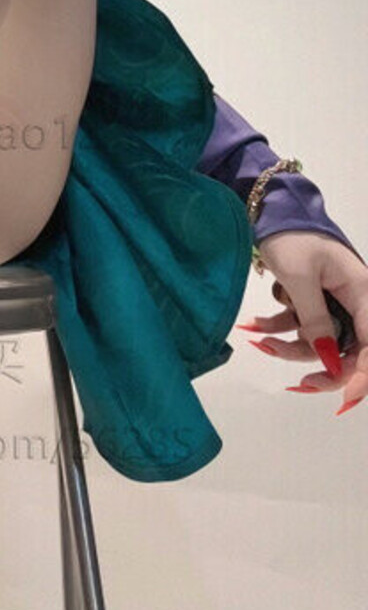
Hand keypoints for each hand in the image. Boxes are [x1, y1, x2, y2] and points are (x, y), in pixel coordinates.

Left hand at [238, 230, 367, 414]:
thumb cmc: (291, 235)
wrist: (268, 210)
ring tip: (257, 336)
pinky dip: (277, 328)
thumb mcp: (300, 278)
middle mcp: (353, 301)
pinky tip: (252, 326)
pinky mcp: (311, 301)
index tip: (345, 399)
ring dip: (288, 345)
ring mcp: (332, 303)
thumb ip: (315, 320)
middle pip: (346, 350)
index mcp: (362, 292)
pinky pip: (300, 327)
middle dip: (319, 366)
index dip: (363, 374)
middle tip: (297, 385)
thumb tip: (328, 361)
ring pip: (318, 342)